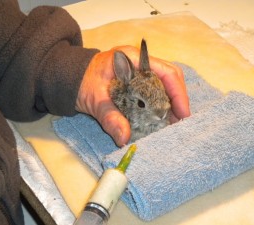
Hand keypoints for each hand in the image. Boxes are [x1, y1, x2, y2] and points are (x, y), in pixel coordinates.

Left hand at [75, 46, 189, 145]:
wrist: (70, 77)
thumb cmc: (81, 82)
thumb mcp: (94, 100)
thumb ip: (109, 117)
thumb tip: (124, 138)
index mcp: (132, 58)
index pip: (166, 71)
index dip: (178, 92)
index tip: (183, 113)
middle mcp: (140, 62)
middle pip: (170, 77)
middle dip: (178, 99)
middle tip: (180, 122)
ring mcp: (139, 70)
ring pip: (165, 84)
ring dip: (171, 103)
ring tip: (173, 122)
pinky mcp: (137, 79)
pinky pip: (155, 89)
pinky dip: (161, 103)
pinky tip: (161, 117)